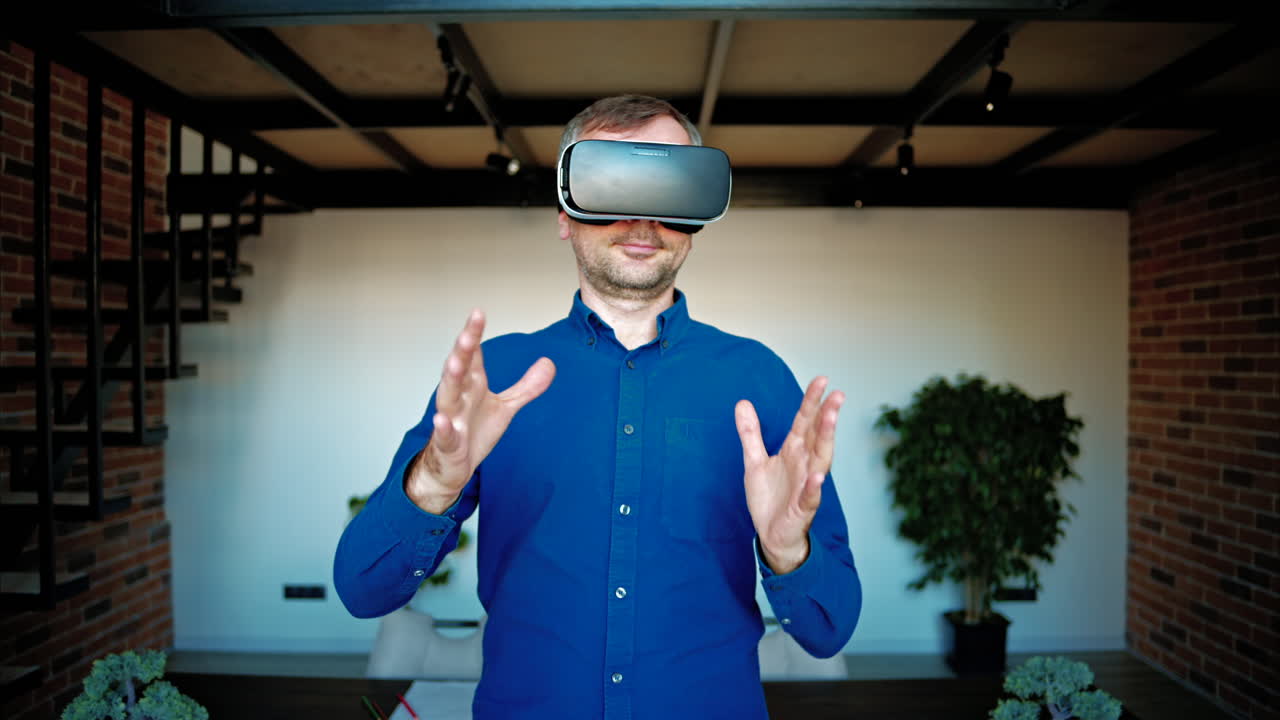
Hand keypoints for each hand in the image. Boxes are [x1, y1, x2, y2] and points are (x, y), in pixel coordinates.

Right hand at [406, 309, 555, 513]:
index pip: (473, 355)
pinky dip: (442, 428)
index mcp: (472, 385)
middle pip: (459, 369)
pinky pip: (445, 435)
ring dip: (450, 380)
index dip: (474, 334)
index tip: (478, 312)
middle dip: (462, 350)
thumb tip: (549, 362)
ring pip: (447, 396)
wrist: (453, 467)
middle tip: (467, 331)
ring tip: (455, 362)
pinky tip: (441, 419)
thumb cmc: (474, 431)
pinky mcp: (448, 444)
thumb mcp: (505, 408)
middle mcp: (459, 397)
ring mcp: (451, 419)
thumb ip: (526, 386)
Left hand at [735, 377, 844, 574]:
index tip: (822, 380)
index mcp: (794, 451)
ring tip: (831, 419)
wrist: (771, 534)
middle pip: (818, 436)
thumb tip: (742, 403)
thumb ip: (750, 433)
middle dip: (827, 415)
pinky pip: (811, 495)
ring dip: (826, 439)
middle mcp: (805, 464)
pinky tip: (818, 476)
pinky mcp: (804, 507)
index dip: (811, 401)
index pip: (805, 422)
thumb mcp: (754, 461)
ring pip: (821, 460)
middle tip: (837, 394)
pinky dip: (814, 486)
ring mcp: (807, 485)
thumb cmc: (769, 498)